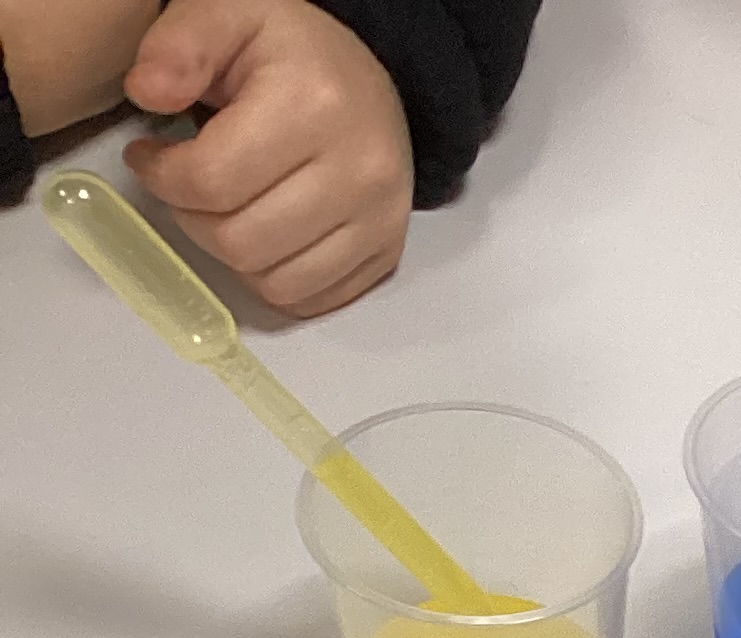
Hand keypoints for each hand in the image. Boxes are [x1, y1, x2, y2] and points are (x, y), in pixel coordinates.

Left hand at [121, 0, 413, 316]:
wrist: (369, 79)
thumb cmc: (289, 49)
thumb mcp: (226, 14)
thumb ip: (178, 45)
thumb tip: (147, 92)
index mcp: (314, 106)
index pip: (211, 181)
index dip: (160, 177)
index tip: (150, 156)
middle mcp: (360, 170)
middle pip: (241, 241)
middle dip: (192, 218)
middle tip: (186, 186)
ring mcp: (380, 219)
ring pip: (275, 282)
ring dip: (231, 255)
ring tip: (224, 210)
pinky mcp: (386, 253)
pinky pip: (312, 299)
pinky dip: (273, 279)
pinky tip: (261, 236)